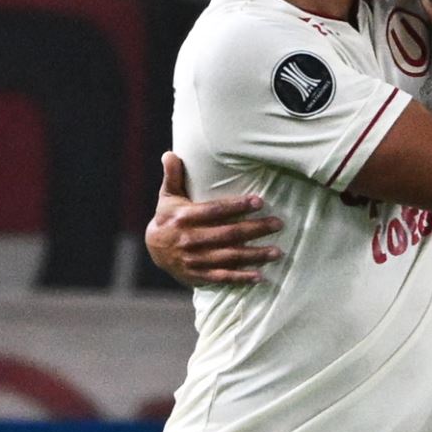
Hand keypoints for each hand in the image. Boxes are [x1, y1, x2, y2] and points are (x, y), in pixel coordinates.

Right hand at [144, 152, 282, 285]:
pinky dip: (242, 278)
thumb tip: (170, 153)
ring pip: (230, 257)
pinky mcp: (199, 275)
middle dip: (255, 229)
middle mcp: (190, 239)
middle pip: (228, 234)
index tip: (259, 201)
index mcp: (184, 218)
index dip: (237, 206)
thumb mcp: (167, 196)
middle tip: (278, 224)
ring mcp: (195, 260)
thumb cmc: (168, 217)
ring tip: (277, 251)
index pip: (214, 210)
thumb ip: (173, 176)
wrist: (153, 250)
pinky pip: (223, 277)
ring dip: (255, 255)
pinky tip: (261, 276)